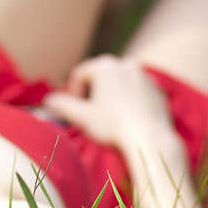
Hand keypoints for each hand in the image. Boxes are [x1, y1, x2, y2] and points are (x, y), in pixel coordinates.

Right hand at [43, 54, 173, 148]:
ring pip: (119, 85)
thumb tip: (48, 101)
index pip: (79, 75)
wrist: (150, 141)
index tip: (72, 112)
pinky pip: (136, 94)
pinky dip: (128, 104)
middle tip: (88, 116)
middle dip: (91, 94)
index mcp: (104, 66)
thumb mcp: (79, 118)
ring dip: (110, 99)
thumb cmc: (112, 127)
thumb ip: (60, 105)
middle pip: (100, 77)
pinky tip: (126, 122)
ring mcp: (144, 77)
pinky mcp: (158, 91)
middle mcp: (126, 65)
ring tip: (108, 120)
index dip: (72, 93)